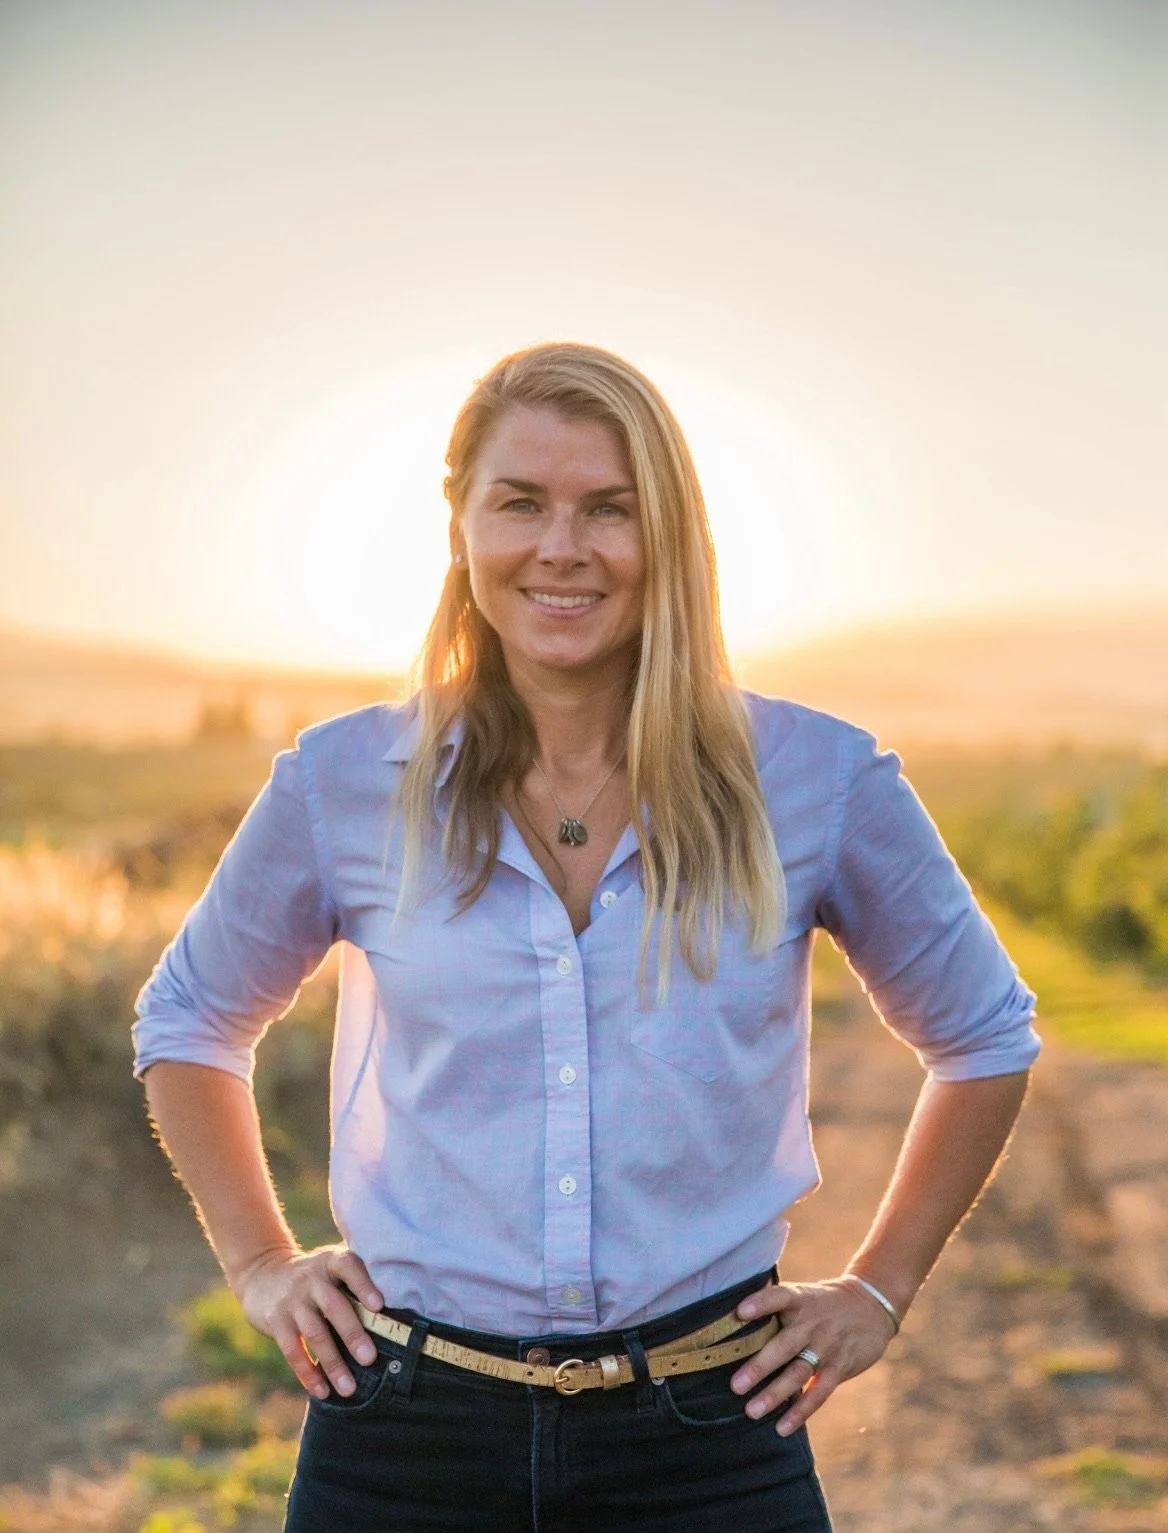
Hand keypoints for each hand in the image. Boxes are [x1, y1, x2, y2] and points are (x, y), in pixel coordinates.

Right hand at [235, 1244, 385, 1399]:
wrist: (263, 1274)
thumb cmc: (316, 1277)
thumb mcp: (331, 1267)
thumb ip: (357, 1280)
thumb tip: (397, 1312)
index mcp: (331, 1262)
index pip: (348, 1267)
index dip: (364, 1285)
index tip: (379, 1305)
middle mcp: (311, 1278)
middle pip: (333, 1306)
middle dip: (352, 1333)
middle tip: (370, 1359)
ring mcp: (292, 1300)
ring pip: (314, 1333)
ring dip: (332, 1363)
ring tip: (349, 1389)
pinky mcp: (276, 1321)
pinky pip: (292, 1350)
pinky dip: (307, 1372)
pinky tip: (322, 1391)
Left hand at [730, 1276, 898, 1435]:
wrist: (871, 1306)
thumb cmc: (822, 1303)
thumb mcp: (803, 1295)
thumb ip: (776, 1307)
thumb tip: (731, 1319)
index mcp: (799, 1299)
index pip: (778, 1297)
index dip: (760, 1303)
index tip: (739, 1312)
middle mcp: (812, 1323)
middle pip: (784, 1345)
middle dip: (760, 1366)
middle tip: (735, 1386)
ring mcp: (827, 1346)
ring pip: (798, 1372)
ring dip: (775, 1394)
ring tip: (751, 1411)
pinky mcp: (840, 1366)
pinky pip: (819, 1392)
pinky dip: (801, 1411)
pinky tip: (782, 1427)